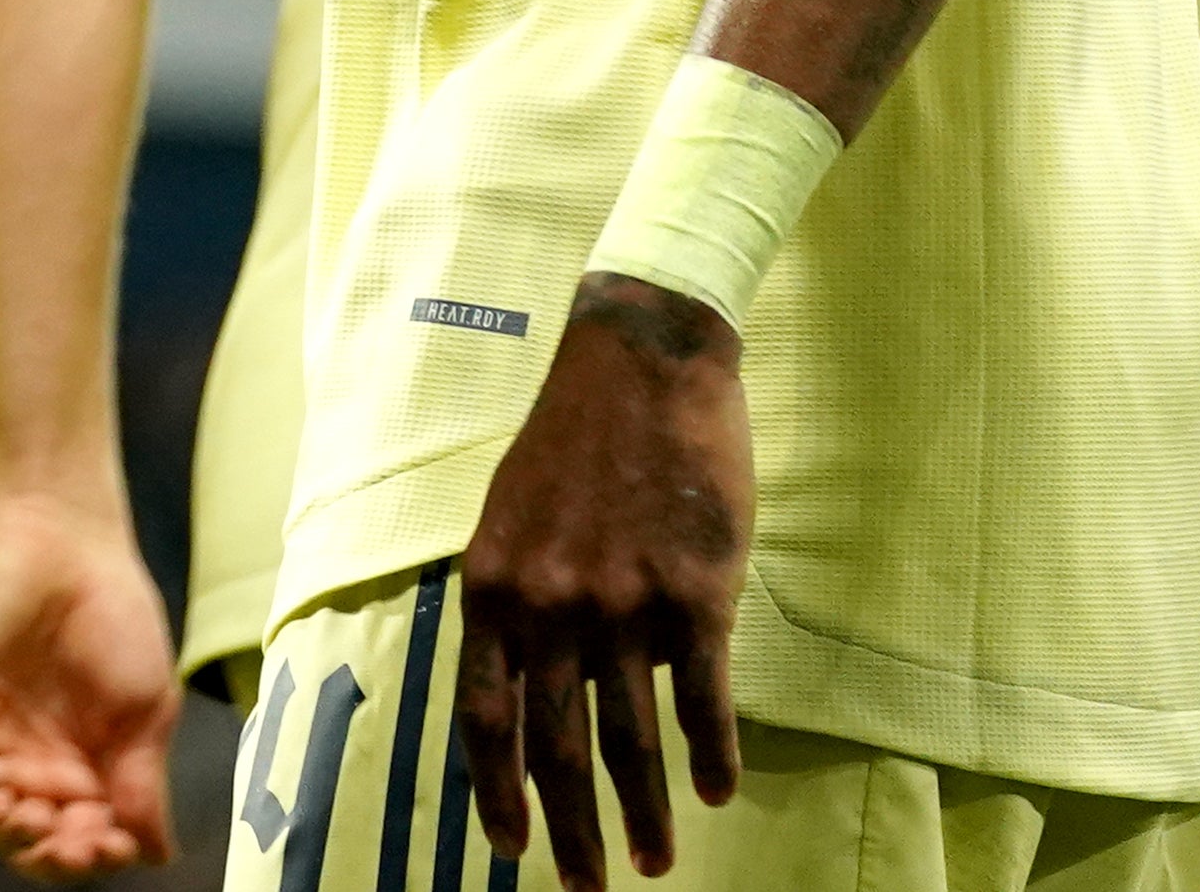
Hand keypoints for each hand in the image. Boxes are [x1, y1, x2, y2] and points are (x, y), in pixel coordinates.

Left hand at [0, 484, 181, 876]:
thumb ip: (144, 779)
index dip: (95, 857)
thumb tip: (157, 855)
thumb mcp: (149, 705)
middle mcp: (40, 767)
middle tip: (69, 837)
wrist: (72, 543)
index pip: (85, 842)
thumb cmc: (120, 618)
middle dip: (49, 856)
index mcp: (91, 774)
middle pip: (32, 843)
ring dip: (1, 832)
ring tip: (24, 814)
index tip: (113, 845)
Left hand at [452, 277, 749, 890]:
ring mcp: (624, 601)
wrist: (641, 361)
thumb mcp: (510, 517)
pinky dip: (710, 755)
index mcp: (493, 586)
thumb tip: (529, 690)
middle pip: (558, 748)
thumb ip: (515, 602)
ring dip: (645, 814)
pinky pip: (703, 699)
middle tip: (585, 890)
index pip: (483, 718)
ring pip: (632, 739)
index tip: (509, 852)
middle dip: (571, 831)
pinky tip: (716, 793)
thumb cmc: (573, 441)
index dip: (496, 794)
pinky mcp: (696, 592)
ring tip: (656, 861)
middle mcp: (551, 604)